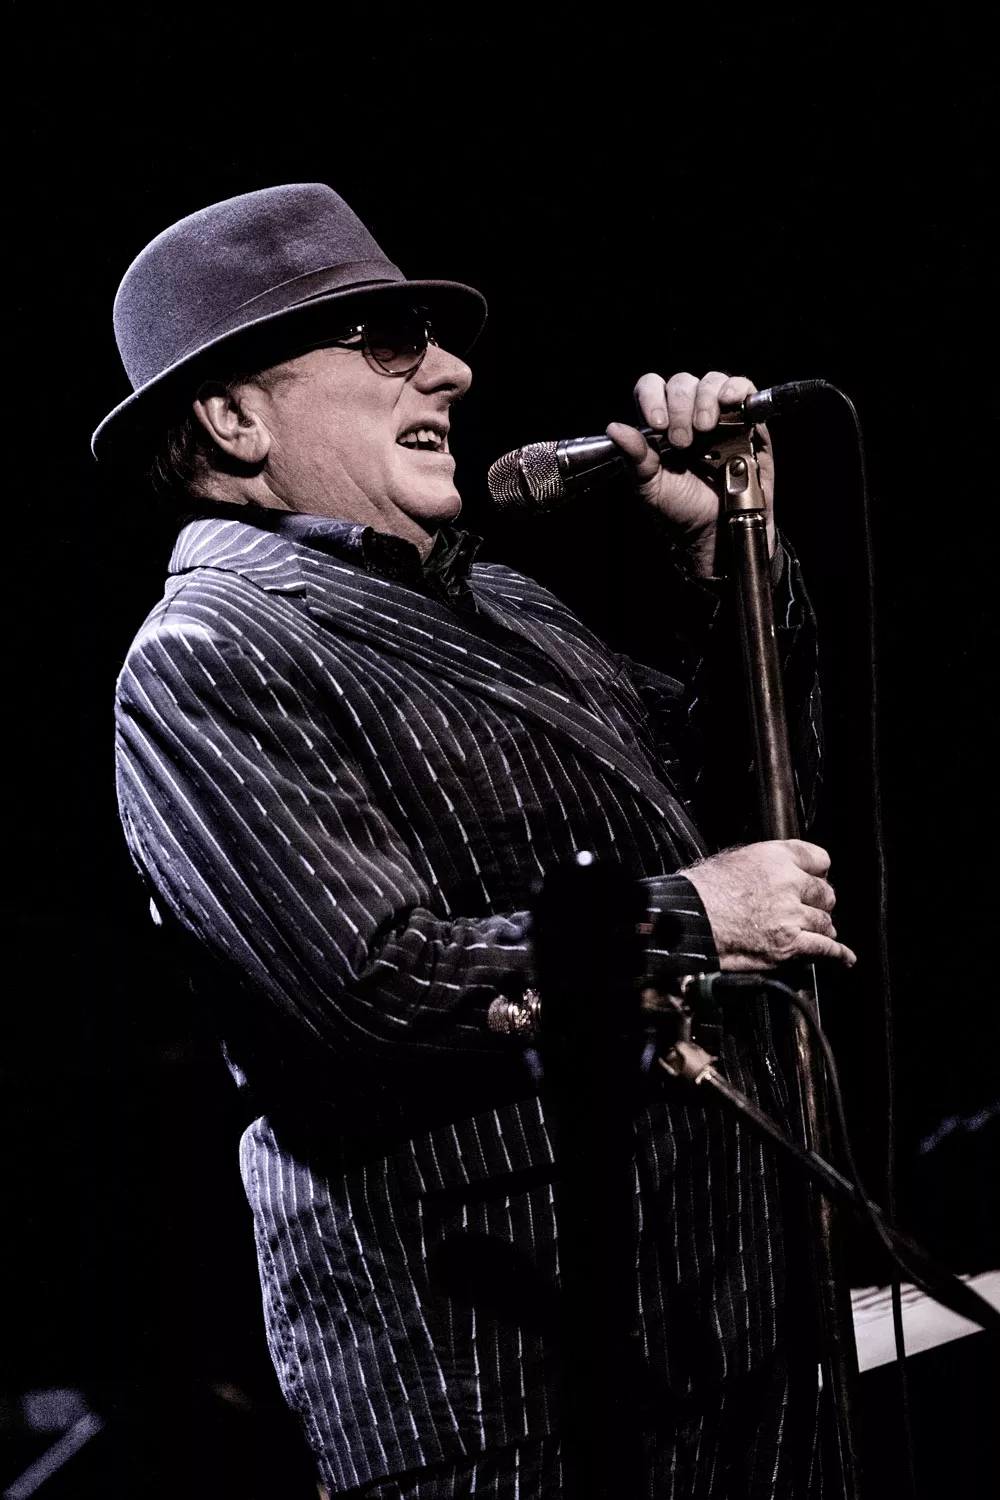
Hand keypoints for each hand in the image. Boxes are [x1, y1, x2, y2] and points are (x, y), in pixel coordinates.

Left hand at [606, 371, 774, 577]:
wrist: (717, 533)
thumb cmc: (682, 511)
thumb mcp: (650, 488)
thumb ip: (634, 458)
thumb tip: (614, 429)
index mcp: (661, 425)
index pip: (652, 388)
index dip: (652, 397)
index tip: (657, 423)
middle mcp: (689, 414)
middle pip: (682, 383)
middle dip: (680, 407)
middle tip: (682, 442)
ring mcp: (721, 416)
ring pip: (712, 381)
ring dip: (706, 399)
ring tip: (706, 429)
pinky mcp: (750, 423)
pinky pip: (745, 390)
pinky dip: (738, 389)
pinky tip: (731, 402)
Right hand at [683, 839, 855, 970]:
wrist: (689, 921)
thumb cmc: (700, 891)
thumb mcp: (734, 860)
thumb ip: (765, 863)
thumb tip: (778, 873)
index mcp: (775, 857)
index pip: (818, 859)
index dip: (819, 872)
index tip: (818, 878)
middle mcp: (788, 883)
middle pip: (825, 893)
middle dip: (819, 902)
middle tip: (811, 908)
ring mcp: (791, 915)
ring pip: (825, 921)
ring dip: (821, 927)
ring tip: (817, 931)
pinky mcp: (789, 944)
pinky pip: (824, 949)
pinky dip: (837, 954)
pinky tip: (844, 956)